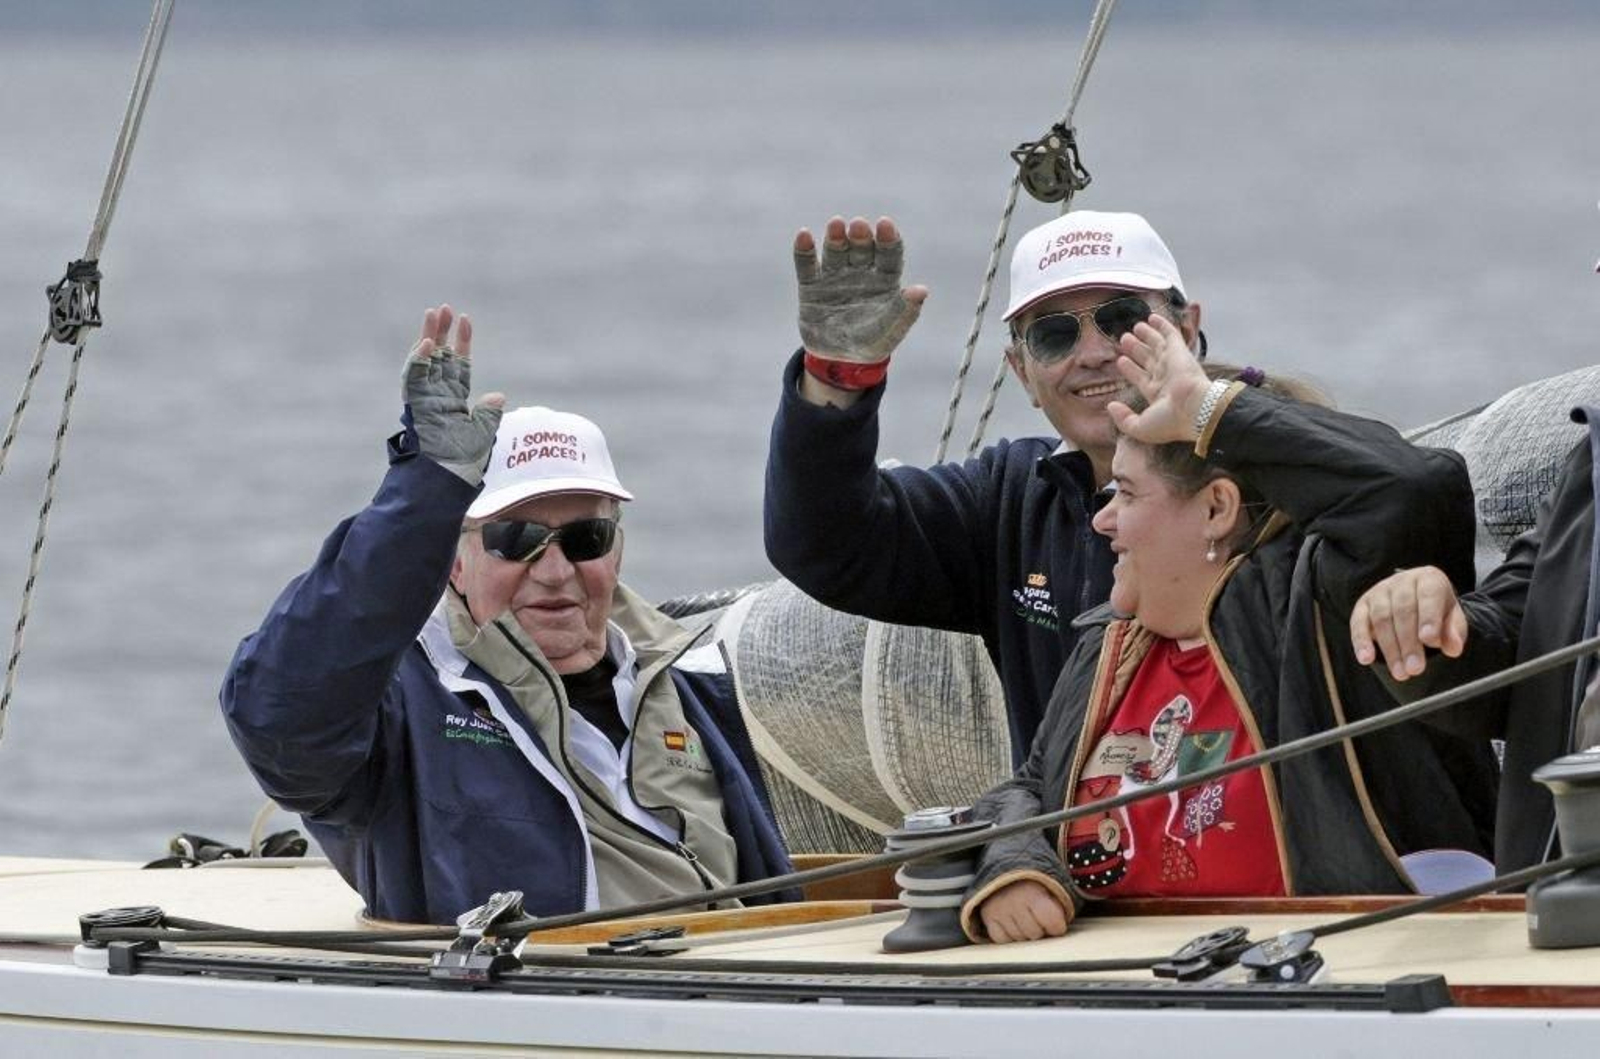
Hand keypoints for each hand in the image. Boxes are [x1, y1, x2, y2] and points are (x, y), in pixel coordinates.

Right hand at [402, 304, 504, 486]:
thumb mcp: (484, 433)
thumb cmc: (464, 461)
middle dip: (441, 331)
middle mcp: (437, 395)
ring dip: (428, 337)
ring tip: (433, 314)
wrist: (448, 477)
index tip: (466, 320)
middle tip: (444, 308)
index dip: (462, 342)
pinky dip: (420, 361)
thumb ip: (489, 414)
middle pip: (439, 356)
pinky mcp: (416, 404)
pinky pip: (415, 378)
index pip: (458, 364)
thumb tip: (498, 396)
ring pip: (424, 361)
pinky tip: (429, 343)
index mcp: (453, 399)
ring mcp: (425, 398)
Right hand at [793, 215, 927, 388]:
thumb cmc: (873, 341)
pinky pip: (807, 265)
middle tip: (858, 225)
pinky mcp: (812, 285)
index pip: (889, 253)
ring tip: (836, 224)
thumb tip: (921, 290)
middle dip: (860, 236)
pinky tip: (804, 235)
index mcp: (884, 278)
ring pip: (836, 251)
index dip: (887, 238)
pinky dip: (804, 250)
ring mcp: (835, 276)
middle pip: (861, 248)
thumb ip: (905, 309)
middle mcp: (860, 271)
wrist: (840, 360)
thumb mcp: (891, 329)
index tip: (885, 224)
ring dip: (835, 237)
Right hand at [977, 878, 1070, 943]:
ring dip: (1024, 932)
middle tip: (1037, 917)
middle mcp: (1015, 902)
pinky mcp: (988, 916)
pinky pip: (1002, 939)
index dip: (1057, 925)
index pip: (1053, 923)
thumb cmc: (1033, 882)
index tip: (1055, 920)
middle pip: (1035, 934)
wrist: (1006, 869)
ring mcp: (999, 910)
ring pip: (1018, 938)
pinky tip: (1012, 923)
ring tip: (1024, 918)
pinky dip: (1008, 935)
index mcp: (1034, 893)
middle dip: (1040, 929)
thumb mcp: (1050, 887)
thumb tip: (1061, 928)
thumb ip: (1058, 905)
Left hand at [1106, 315, 1210, 443]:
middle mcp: (1165, 377)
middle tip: (1125, 339)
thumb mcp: (1140, 428)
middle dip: (1136, 349)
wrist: (1194, 410)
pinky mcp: (1179, 351)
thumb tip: (1111, 406)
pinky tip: (1152, 317)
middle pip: (1147, 359)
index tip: (1121, 361)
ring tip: (1134, 328)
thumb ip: (1123, 419)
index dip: (1130, 369)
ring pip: (1156, 345)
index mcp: (1157, 394)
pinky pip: (1170, 333)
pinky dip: (1162, 324)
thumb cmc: (1170, 421)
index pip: (1141, 378)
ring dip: (1146, 335)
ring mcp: (1172, 363)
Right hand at [1349, 566, 1468, 680]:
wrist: (1416, 601)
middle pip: (1403, 611)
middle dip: (1409, 642)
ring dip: (1390, 649)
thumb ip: (1454, 632)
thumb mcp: (1452, 619)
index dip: (1428, 618)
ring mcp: (1379, 591)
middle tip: (1415, 668)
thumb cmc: (1436, 612)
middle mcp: (1402, 581)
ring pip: (1381, 619)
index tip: (1429, 640)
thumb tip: (1454, 648)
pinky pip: (1358, 623)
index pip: (1428, 596)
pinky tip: (1366, 659)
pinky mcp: (1362, 605)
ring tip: (1401, 672)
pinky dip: (1361, 642)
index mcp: (1428, 579)